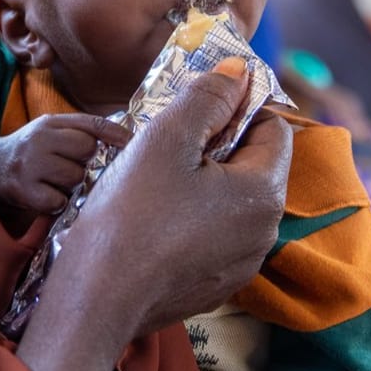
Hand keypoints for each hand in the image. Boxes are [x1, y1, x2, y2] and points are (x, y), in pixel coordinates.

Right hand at [0, 114, 129, 213]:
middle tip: (71, 167)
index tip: (131, 144)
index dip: (115, 134)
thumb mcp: (51, 131)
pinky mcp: (22, 189)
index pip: (91, 124)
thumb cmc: (30, 150)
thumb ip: (81, 131)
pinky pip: (58, 200)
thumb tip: (123, 139)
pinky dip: (57, 202)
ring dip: (72, 184)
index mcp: (50, 123)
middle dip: (85, 162)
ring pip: (74, 177)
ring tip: (57, 182)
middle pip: (86, 150)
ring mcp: (29, 164)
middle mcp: (39, 139)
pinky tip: (47, 196)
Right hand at [65, 60, 292, 341]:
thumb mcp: (166, 139)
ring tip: (156, 180)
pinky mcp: (215, 287)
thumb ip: (208, 98)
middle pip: (253, 166)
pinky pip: (214, 237)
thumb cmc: (130, 215)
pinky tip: (154, 220)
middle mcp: (264, 234)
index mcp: (263, 193)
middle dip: (218, 146)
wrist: (97, 300)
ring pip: (232, 203)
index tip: (198, 106)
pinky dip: (193, 220)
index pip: (273, 128)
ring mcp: (241, 265)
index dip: (238, 107)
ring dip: (204, 183)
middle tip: (169, 141)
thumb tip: (238, 70)